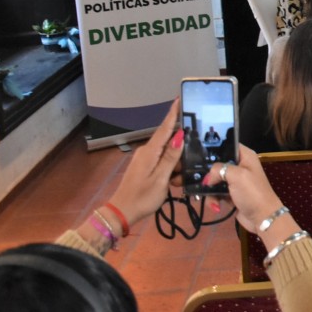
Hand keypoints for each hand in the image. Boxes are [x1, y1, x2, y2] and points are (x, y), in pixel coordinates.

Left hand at [108, 100, 183, 227]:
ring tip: (177, 181)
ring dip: (176, 164)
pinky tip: (173, 181)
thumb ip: (171, 157)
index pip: (164, 128)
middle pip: (169, 141)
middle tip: (189, 162)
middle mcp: (146, 151)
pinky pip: (162, 161)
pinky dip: (170, 169)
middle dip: (181, 149)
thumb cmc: (142, 197)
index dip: (173, 113)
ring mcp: (144, 159)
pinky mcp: (144, 167)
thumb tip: (180, 136)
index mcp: (150, 152)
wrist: (122, 213)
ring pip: (167, 153)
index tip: (180, 98)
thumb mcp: (160, 179)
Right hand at [204, 146, 283, 236]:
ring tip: (211, 199)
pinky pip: (217, 193)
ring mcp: (235, 181)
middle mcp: (240, 166)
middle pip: (217, 164)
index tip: (199, 154)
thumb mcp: (237, 175)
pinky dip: (214, 199)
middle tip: (200, 181)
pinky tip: (216, 206)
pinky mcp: (231, 194)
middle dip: (208, 174)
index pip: (227, 145)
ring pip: (215, 180)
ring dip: (210, 191)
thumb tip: (208, 178)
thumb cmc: (252, 192)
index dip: (214, 148)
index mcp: (245, 156)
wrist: (262, 217)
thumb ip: (219, 169)